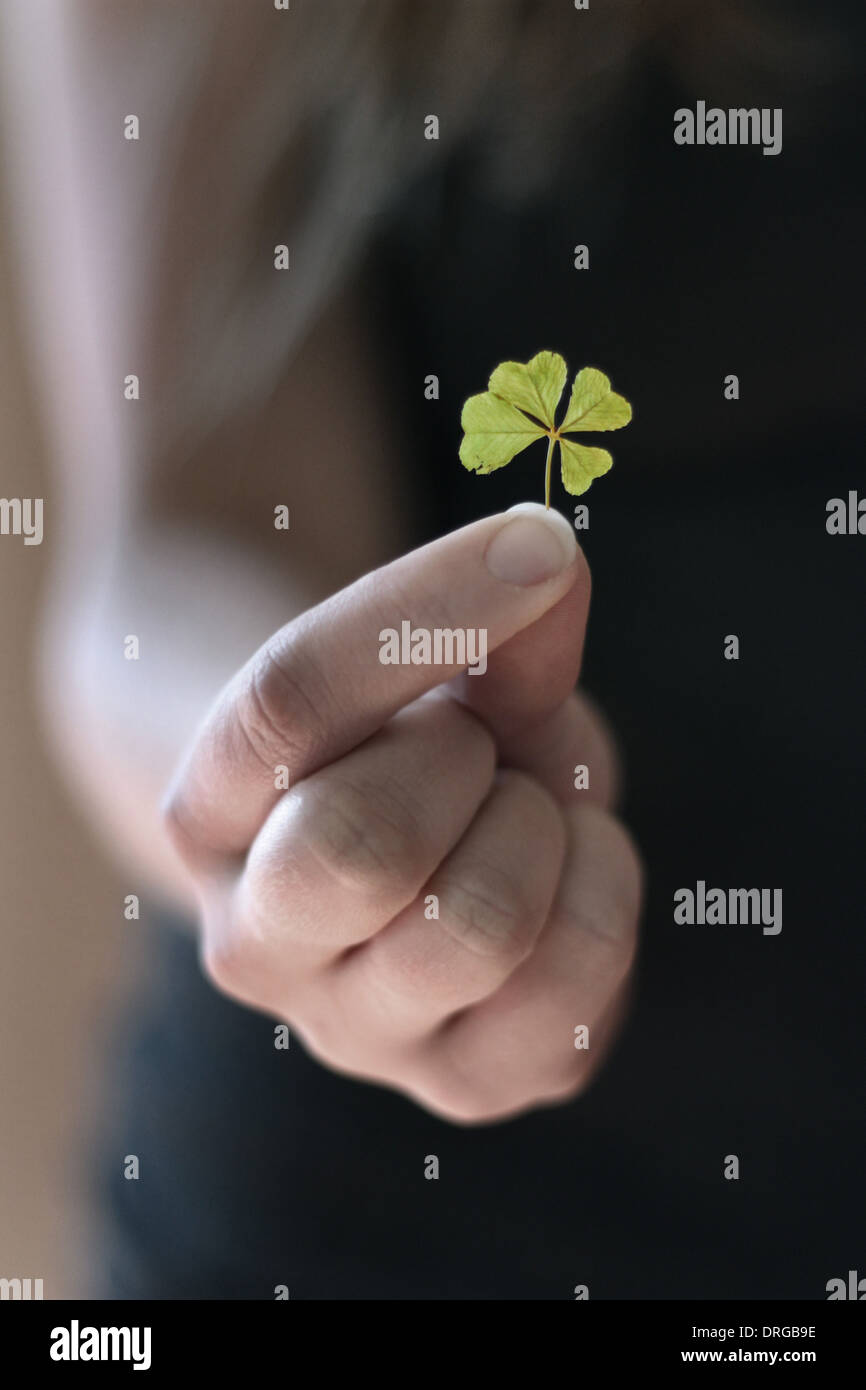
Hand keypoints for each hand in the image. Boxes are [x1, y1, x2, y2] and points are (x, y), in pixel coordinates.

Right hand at [164, 504, 641, 1123]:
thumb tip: (550, 563)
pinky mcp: (468, 1084)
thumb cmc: (412, 740)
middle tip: (475, 747)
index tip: (537, 543)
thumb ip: (490, 617)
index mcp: (212, 815)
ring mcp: (354, 1033)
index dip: (426, 607)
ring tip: (520, 814)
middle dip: (464, 761)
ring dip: (537, 829)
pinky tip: (569, 868)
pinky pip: (569, 992)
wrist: (411, 851)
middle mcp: (256, 945)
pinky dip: (603, 894)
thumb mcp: (442, 664)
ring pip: (474, 928)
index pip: (289, 702)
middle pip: (359, 849)